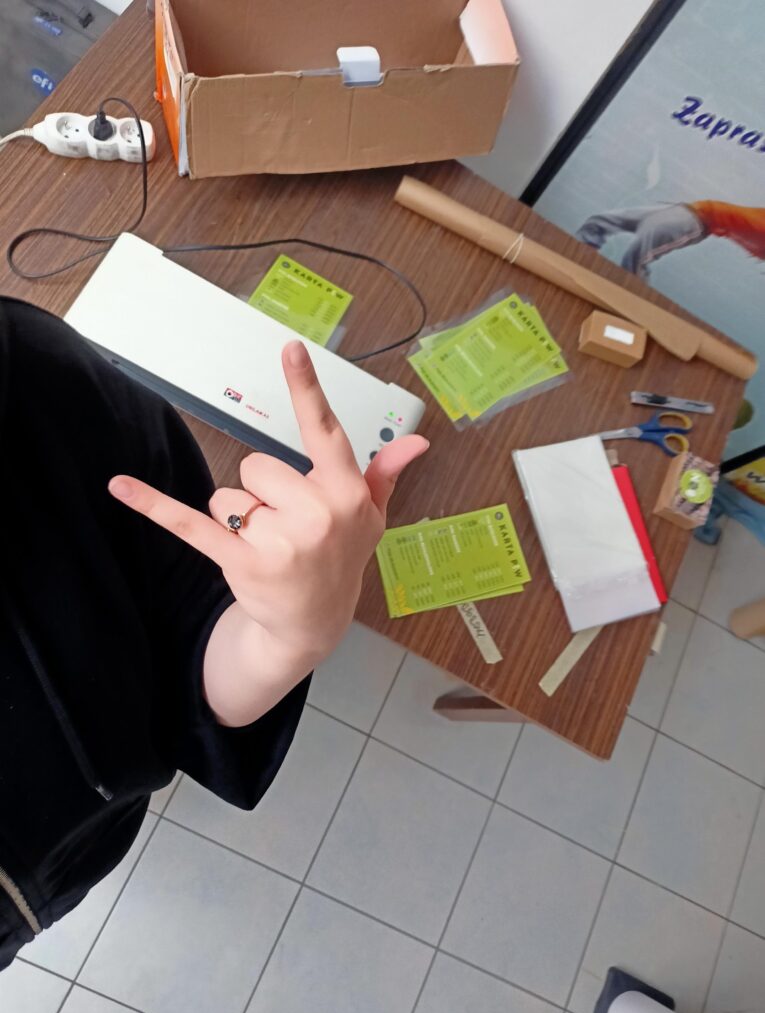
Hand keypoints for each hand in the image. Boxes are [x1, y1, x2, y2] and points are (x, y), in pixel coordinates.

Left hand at [108, 340, 428, 666]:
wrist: (314, 623)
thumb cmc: (340, 560)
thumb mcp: (370, 518)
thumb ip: (383, 474)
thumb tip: (417, 442)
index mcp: (346, 494)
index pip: (324, 432)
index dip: (306, 389)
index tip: (290, 348)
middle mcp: (318, 515)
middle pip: (257, 465)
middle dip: (262, 491)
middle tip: (285, 525)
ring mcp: (280, 541)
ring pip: (229, 494)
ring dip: (238, 516)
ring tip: (265, 545)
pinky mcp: (241, 562)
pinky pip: (190, 524)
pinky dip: (153, 506)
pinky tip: (119, 486)